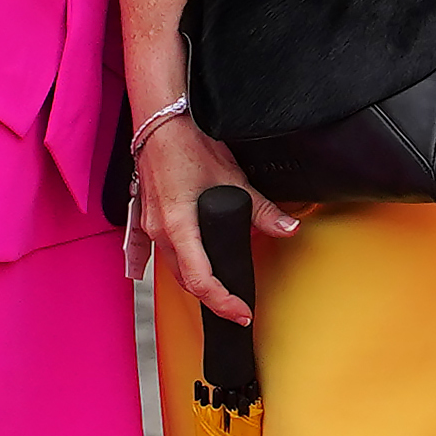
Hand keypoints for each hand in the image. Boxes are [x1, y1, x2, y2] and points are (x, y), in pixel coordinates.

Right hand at [130, 110, 293, 321]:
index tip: (240, 312)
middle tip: (236, 309)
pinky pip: (157, 253)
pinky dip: (171, 267)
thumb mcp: (232, 178)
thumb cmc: (189, 145)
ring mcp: (149, 226)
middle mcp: (159, 231)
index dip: (222, 301)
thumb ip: (261, 209)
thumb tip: (288, 228)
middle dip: (211, 299)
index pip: (200, 279)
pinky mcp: (148, 218)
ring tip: (219, 294)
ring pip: (172, 268)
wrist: (161, 123)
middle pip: (185, 280)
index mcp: (178, 226)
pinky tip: (170, 274)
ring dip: (194, 284)